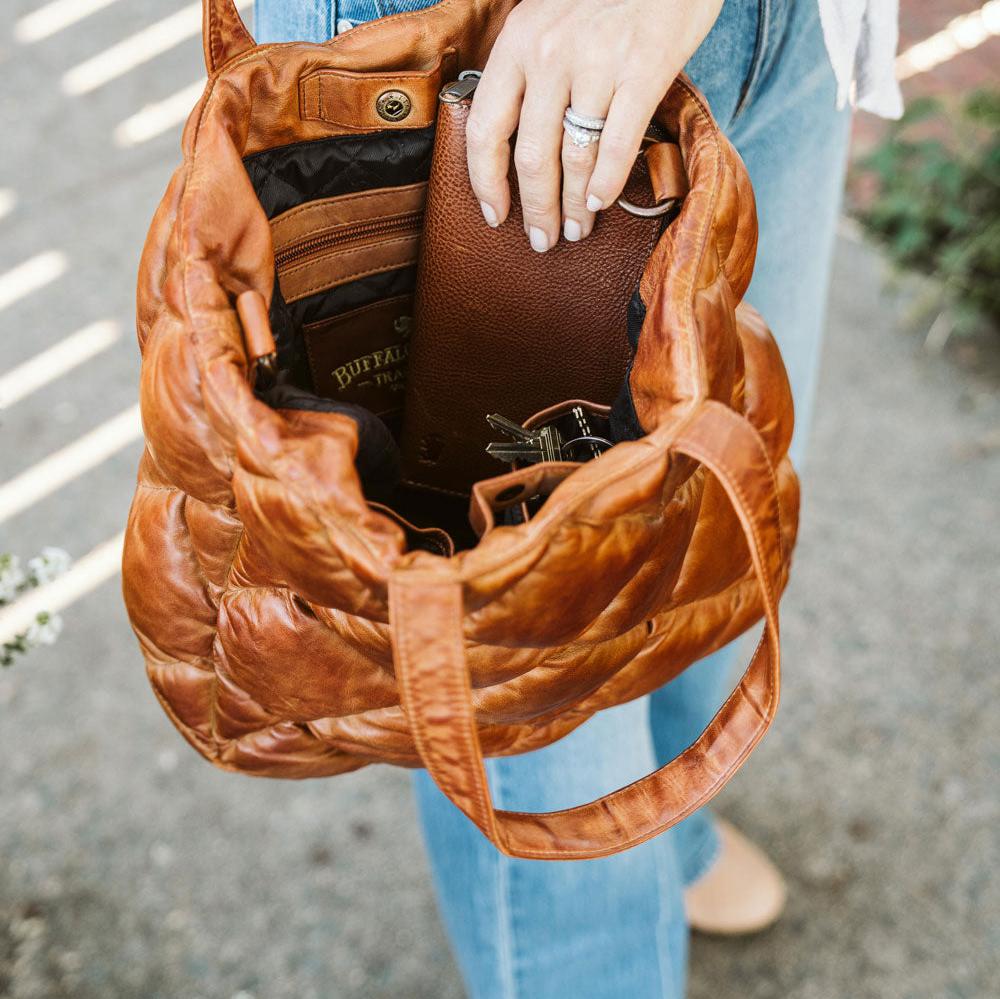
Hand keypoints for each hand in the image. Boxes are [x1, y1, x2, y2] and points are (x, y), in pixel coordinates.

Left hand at [466, 0, 722, 249]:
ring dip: (574, 207)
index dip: (486, 184)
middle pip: (532, 157)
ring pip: (574, 158)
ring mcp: (596, 61)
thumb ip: (529, 72)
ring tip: (579, 229)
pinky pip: (618, 143)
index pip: (485, 130)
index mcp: (517, 42)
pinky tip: (601, 202)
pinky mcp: (643, 68)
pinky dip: (608, 182)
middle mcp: (549, 53)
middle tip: (543, 239)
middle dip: (536, 211)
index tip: (495, 216)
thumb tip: (519, 147)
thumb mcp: (549, 20)